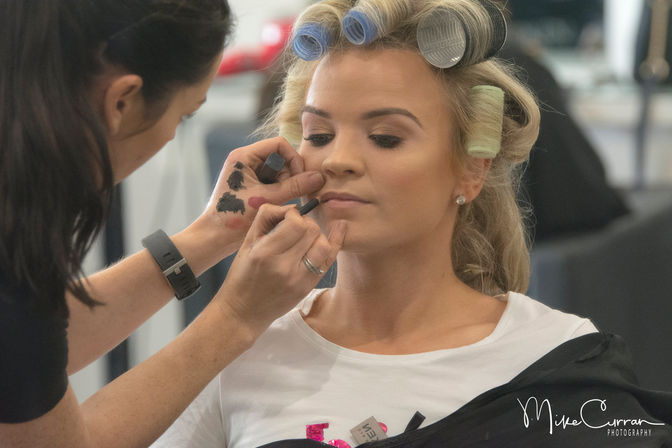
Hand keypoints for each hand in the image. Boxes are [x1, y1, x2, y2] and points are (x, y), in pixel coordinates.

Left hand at [199, 136, 324, 251]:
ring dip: (286, 185)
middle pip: (280, 157)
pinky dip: (279, 192)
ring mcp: (248, 173)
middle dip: (290, 175)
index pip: (279, 144)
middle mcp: (245, 161)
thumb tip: (318, 178)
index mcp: (243, 156)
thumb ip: (294, 187)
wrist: (215, 237)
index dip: (293, 159)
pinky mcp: (251, 185)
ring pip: (279, 172)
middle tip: (290, 193)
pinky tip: (276, 205)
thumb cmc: (233, 217)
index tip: (300, 178)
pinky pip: (273, 182)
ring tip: (281, 202)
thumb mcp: (267, 199)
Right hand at [214, 204, 346, 337]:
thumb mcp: (246, 243)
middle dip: (306, 223)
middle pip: (311, 231)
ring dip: (317, 235)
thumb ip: (266, 218)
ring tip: (306, 237)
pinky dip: (336, 242)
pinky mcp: (307, 287)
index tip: (287, 217)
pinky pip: (329, 260)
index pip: (294, 222)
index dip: (293, 214)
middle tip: (296, 228)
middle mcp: (284, 267)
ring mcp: (299, 279)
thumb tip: (292, 206)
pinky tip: (339, 228)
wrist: (243, 312)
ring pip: (324, 244)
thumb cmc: (241, 275)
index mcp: (264, 253)